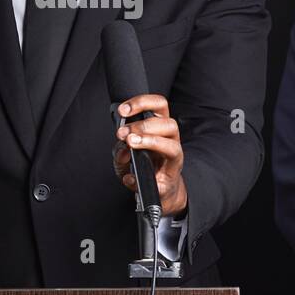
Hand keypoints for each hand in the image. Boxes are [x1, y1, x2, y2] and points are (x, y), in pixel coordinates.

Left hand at [112, 94, 186, 216]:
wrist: (159, 191)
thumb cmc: (142, 167)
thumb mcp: (124, 157)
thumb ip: (120, 151)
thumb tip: (123, 150)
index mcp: (160, 127)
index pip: (159, 105)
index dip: (142, 102)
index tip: (123, 110)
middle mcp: (171, 140)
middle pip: (168, 123)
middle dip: (142, 125)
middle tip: (122, 133)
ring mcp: (174, 160)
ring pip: (172, 145)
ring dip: (149, 142)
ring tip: (131, 144)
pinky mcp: (170, 180)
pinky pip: (161, 179)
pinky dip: (141, 178)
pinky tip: (129, 178)